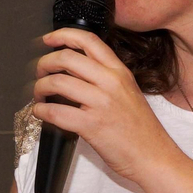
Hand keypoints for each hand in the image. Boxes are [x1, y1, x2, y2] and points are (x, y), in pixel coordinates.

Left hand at [32, 28, 181, 182]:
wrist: (153, 156)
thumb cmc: (140, 130)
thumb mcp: (129, 92)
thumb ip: (106, 78)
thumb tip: (74, 70)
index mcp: (120, 72)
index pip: (89, 40)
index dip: (63, 35)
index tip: (49, 39)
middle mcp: (111, 82)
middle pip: (66, 57)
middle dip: (44, 63)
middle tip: (40, 73)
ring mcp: (101, 103)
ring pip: (57, 82)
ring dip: (40, 87)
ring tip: (39, 95)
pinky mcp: (91, 125)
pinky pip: (55, 111)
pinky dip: (41, 111)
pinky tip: (41, 113)